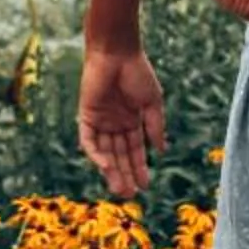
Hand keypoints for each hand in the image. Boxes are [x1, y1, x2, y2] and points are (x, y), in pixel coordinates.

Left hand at [79, 43, 165, 199]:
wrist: (117, 53)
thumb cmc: (138, 73)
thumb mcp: (152, 103)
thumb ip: (155, 127)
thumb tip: (161, 151)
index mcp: (132, 120)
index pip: (135, 150)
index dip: (140, 168)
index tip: (145, 186)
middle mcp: (115, 124)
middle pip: (119, 156)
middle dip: (125, 174)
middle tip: (130, 195)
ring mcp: (101, 121)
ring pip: (105, 153)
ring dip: (111, 171)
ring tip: (120, 188)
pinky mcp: (87, 116)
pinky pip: (89, 140)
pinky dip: (96, 154)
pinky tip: (106, 166)